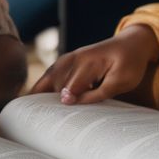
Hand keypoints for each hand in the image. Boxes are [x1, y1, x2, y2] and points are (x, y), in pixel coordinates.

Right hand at [29, 25, 158, 104]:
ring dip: (39, 90)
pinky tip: (37, 97)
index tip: (52, 115)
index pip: (72, 84)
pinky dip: (43, 84)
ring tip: (27, 108)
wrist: (131, 43)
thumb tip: (74, 102)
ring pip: (50, 75)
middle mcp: (76, 58)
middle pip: (55, 79)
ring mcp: (70, 58)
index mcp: (91, 62)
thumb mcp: (122, 81)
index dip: (63, 99)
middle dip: (42, 96)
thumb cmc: (130, 64)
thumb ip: (99, 92)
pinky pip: (52, 73)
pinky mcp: (69, 60)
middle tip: (30, 115)